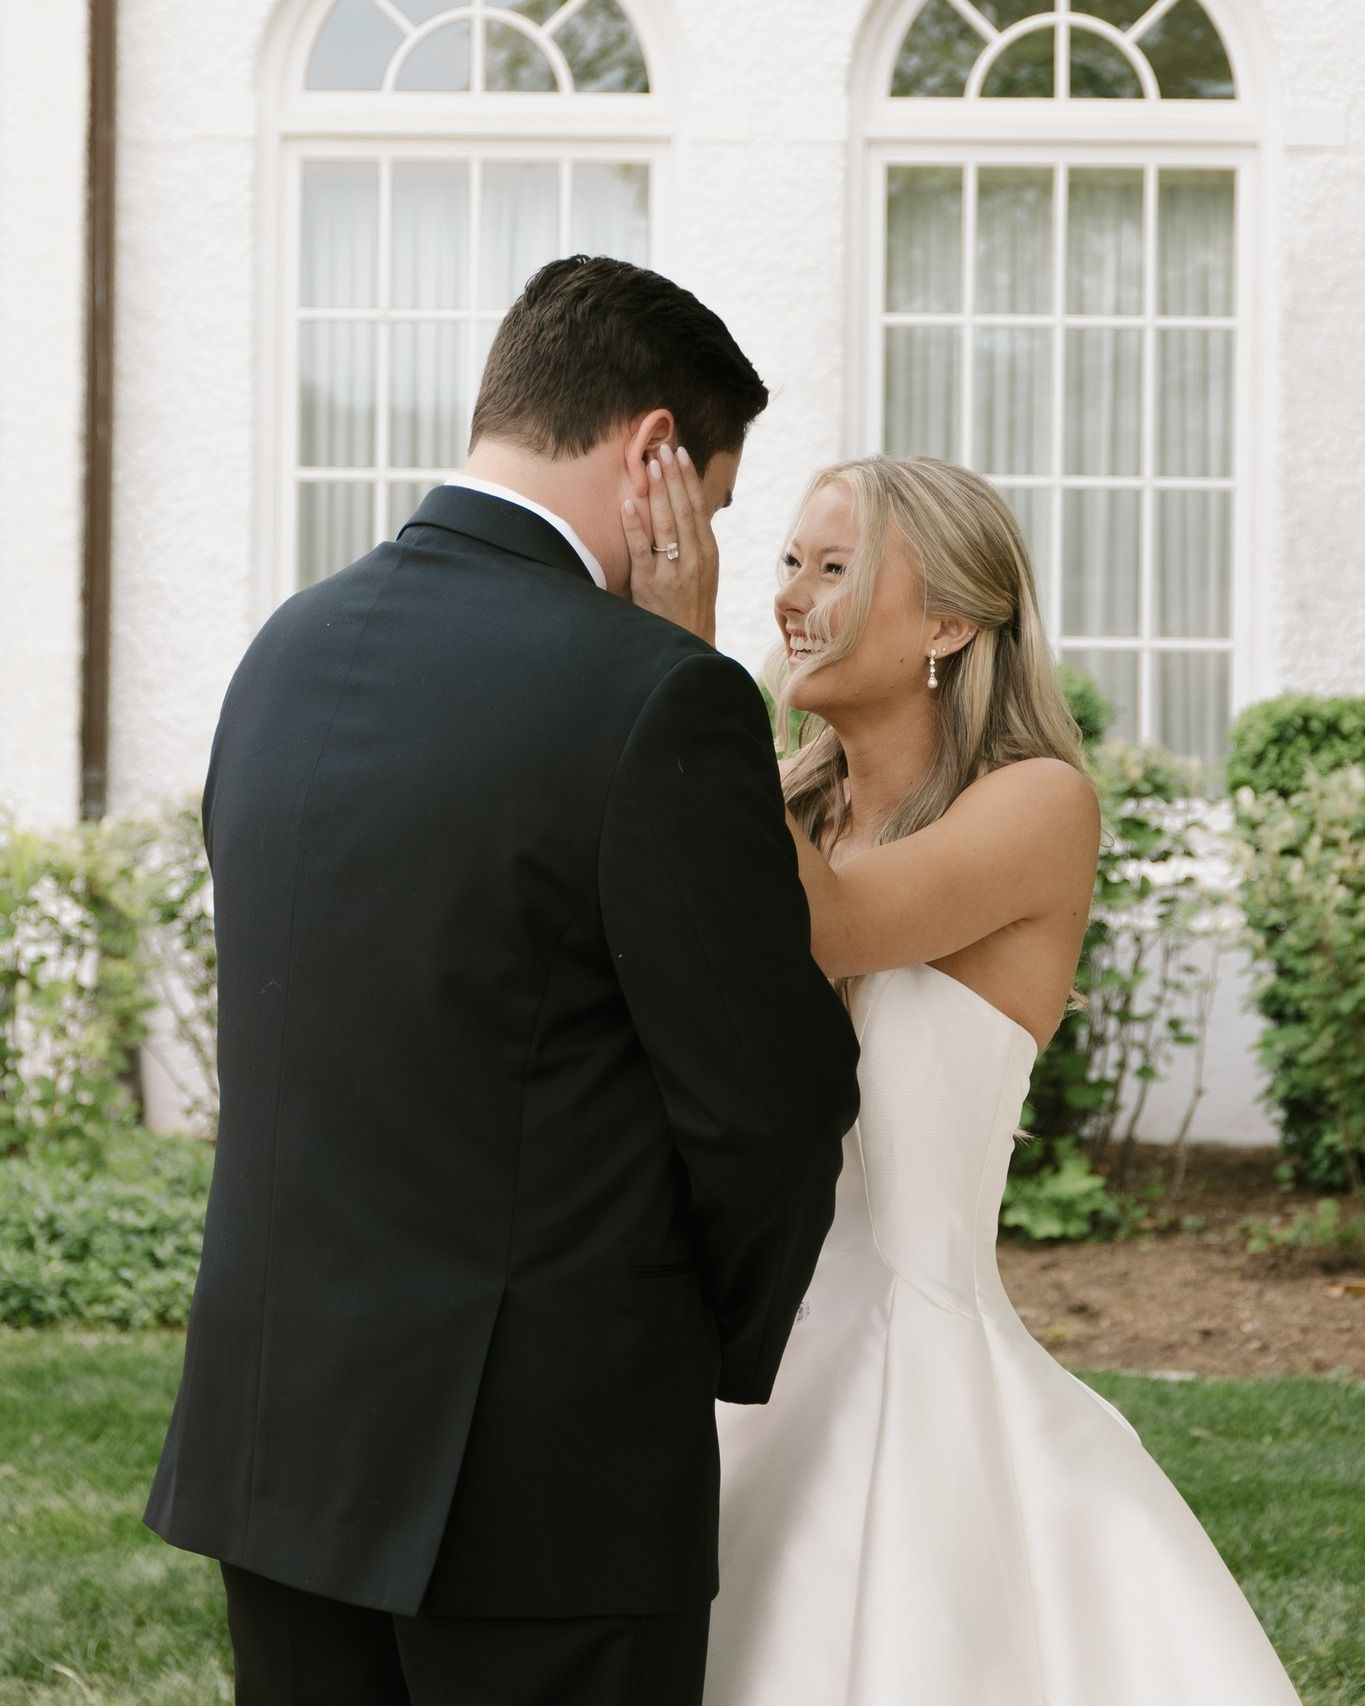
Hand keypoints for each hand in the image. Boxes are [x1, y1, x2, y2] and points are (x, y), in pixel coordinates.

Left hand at [622, 444, 718, 645]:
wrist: (689, 648)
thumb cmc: (691, 610)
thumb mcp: (702, 576)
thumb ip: (694, 546)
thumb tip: (684, 512)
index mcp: (708, 555)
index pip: (698, 509)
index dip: (688, 480)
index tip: (680, 454)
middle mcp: (694, 560)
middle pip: (682, 510)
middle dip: (672, 477)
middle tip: (662, 448)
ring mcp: (672, 573)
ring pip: (664, 525)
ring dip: (656, 492)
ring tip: (648, 465)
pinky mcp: (650, 586)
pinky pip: (641, 551)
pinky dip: (634, 526)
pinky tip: (627, 504)